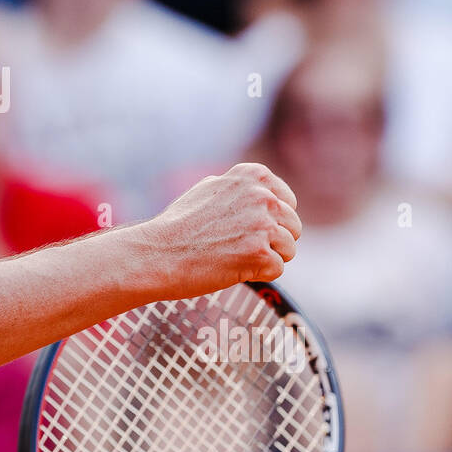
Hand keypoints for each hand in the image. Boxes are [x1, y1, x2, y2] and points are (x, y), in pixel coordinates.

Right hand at [141, 162, 300, 298]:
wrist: (158, 254)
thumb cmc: (180, 226)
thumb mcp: (210, 189)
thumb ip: (241, 188)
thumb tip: (265, 192)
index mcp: (254, 176)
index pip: (287, 202)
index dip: (269, 220)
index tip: (243, 226)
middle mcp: (263, 197)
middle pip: (292, 227)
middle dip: (271, 241)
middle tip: (235, 245)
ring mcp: (263, 225)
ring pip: (288, 249)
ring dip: (265, 258)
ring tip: (232, 255)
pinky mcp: (261, 254)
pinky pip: (276, 269)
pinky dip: (257, 274)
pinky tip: (231, 267)